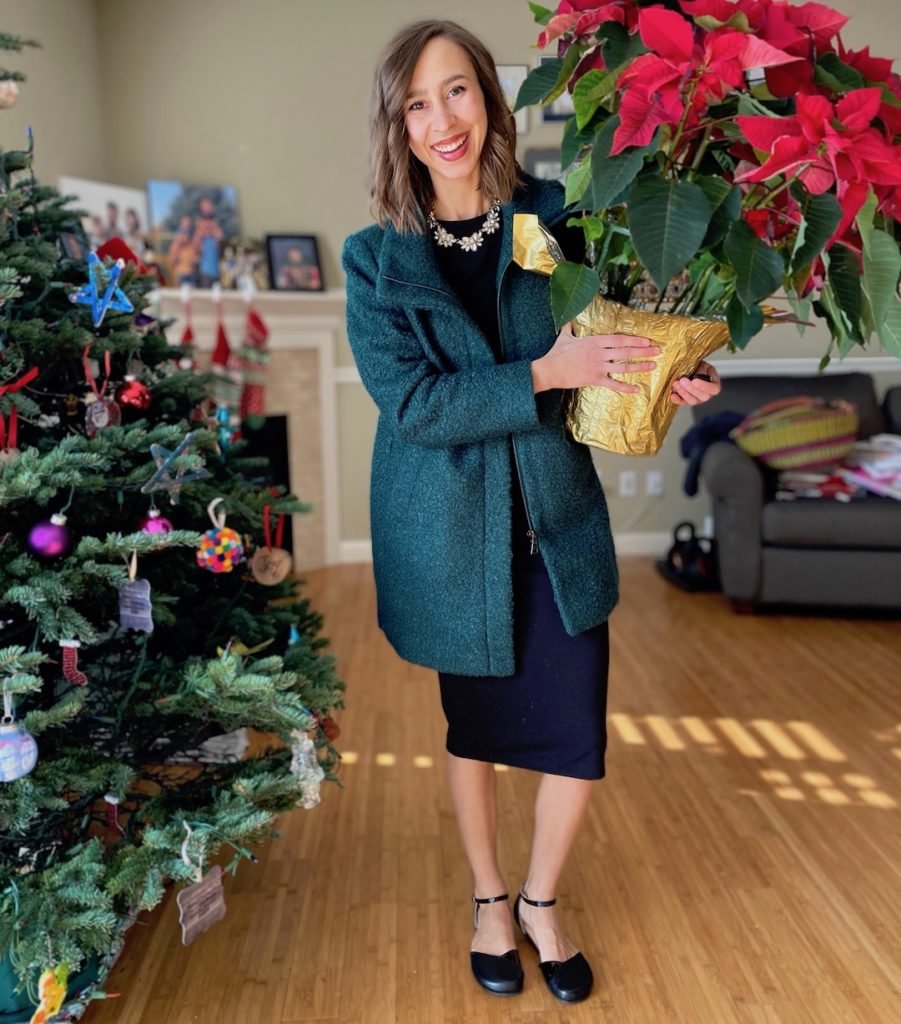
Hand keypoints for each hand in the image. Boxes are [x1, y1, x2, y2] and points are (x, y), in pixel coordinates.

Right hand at [532, 325, 658, 393]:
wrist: (549, 370)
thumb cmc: (556, 354)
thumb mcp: (564, 337)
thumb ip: (569, 327)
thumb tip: (567, 319)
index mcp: (594, 341)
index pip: (619, 339)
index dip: (635, 340)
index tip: (647, 341)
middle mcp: (599, 353)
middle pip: (625, 351)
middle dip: (643, 351)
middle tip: (658, 351)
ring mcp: (597, 367)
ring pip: (623, 367)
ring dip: (639, 366)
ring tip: (652, 366)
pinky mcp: (594, 379)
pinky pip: (613, 384)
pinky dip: (626, 387)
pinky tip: (637, 389)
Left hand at [670, 360, 721, 405]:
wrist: (689, 370)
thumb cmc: (698, 367)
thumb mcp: (703, 365)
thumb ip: (702, 369)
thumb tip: (697, 375)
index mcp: (714, 385)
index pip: (713, 389)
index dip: (704, 386)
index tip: (694, 381)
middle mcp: (706, 395)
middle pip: (702, 397)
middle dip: (691, 389)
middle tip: (682, 380)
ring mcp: (696, 400)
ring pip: (692, 401)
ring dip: (683, 392)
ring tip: (676, 384)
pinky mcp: (686, 402)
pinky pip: (682, 403)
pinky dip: (677, 399)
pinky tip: (672, 395)